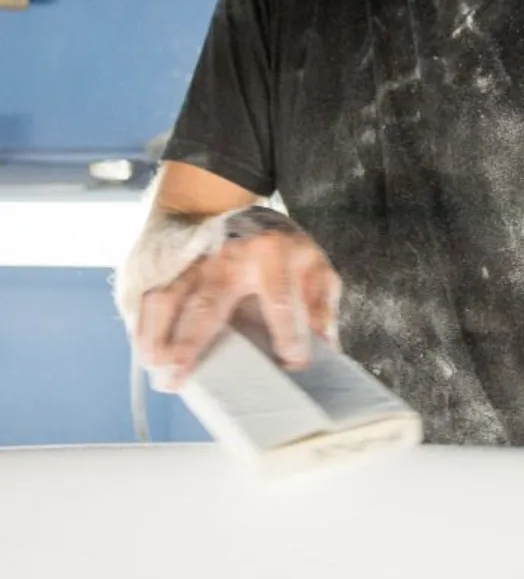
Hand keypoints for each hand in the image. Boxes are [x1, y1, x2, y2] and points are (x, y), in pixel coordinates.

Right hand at [136, 224, 341, 390]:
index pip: (279, 298)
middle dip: (191, 339)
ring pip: (166, 297)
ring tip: (157, 369)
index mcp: (271, 252)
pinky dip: (141, 323)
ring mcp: (189, 257)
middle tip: (178, 374)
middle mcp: (226, 254)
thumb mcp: (309, 264)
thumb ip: (320, 303)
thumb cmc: (272, 249)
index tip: (291, 363)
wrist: (223, 205)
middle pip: (207, 300)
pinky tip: (145, 349)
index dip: (287, 333)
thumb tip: (327, 344)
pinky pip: (144, 293)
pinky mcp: (161, 261)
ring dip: (157, 335)